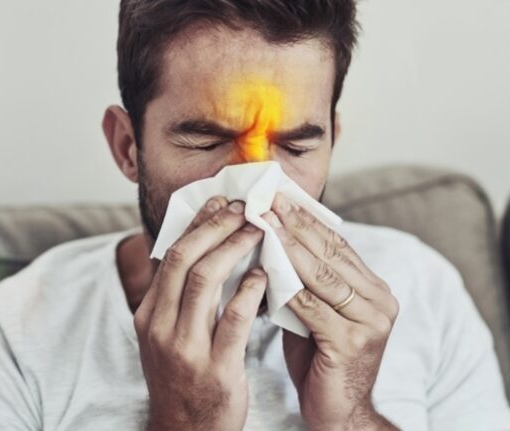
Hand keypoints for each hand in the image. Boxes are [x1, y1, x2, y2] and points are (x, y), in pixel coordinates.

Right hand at [135, 196, 266, 430]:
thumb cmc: (182, 378)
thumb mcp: (165, 336)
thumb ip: (177, 297)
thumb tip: (199, 250)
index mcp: (148, 315)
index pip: (170, 256)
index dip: (196, 224)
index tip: (219, 202)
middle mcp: (160, 327)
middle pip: (184, 259)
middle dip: (215, 226)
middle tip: (242, 207)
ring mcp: (185, 349)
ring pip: (206, 281)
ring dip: (234, 248)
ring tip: (257, 230)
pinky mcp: (215, 369)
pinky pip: (233, 320)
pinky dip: (250, 291)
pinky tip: (265, 275)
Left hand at [263, 193, 399, 430]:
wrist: (338, 413)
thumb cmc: (320, 359)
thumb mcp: (316, 312)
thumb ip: (306, 281)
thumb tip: (273, 241)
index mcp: (374, 290)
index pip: (338, 245)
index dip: (308, 221)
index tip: (281, 199)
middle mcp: (380, 302)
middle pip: (332, 254)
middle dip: (297, 226)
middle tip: (269, 202)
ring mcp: (370, 322)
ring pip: (322, 275)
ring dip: (289, 248)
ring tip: (264, 225)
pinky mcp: (352, 342)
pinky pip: (311, 306)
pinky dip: (286, 286)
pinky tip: (265, 268)